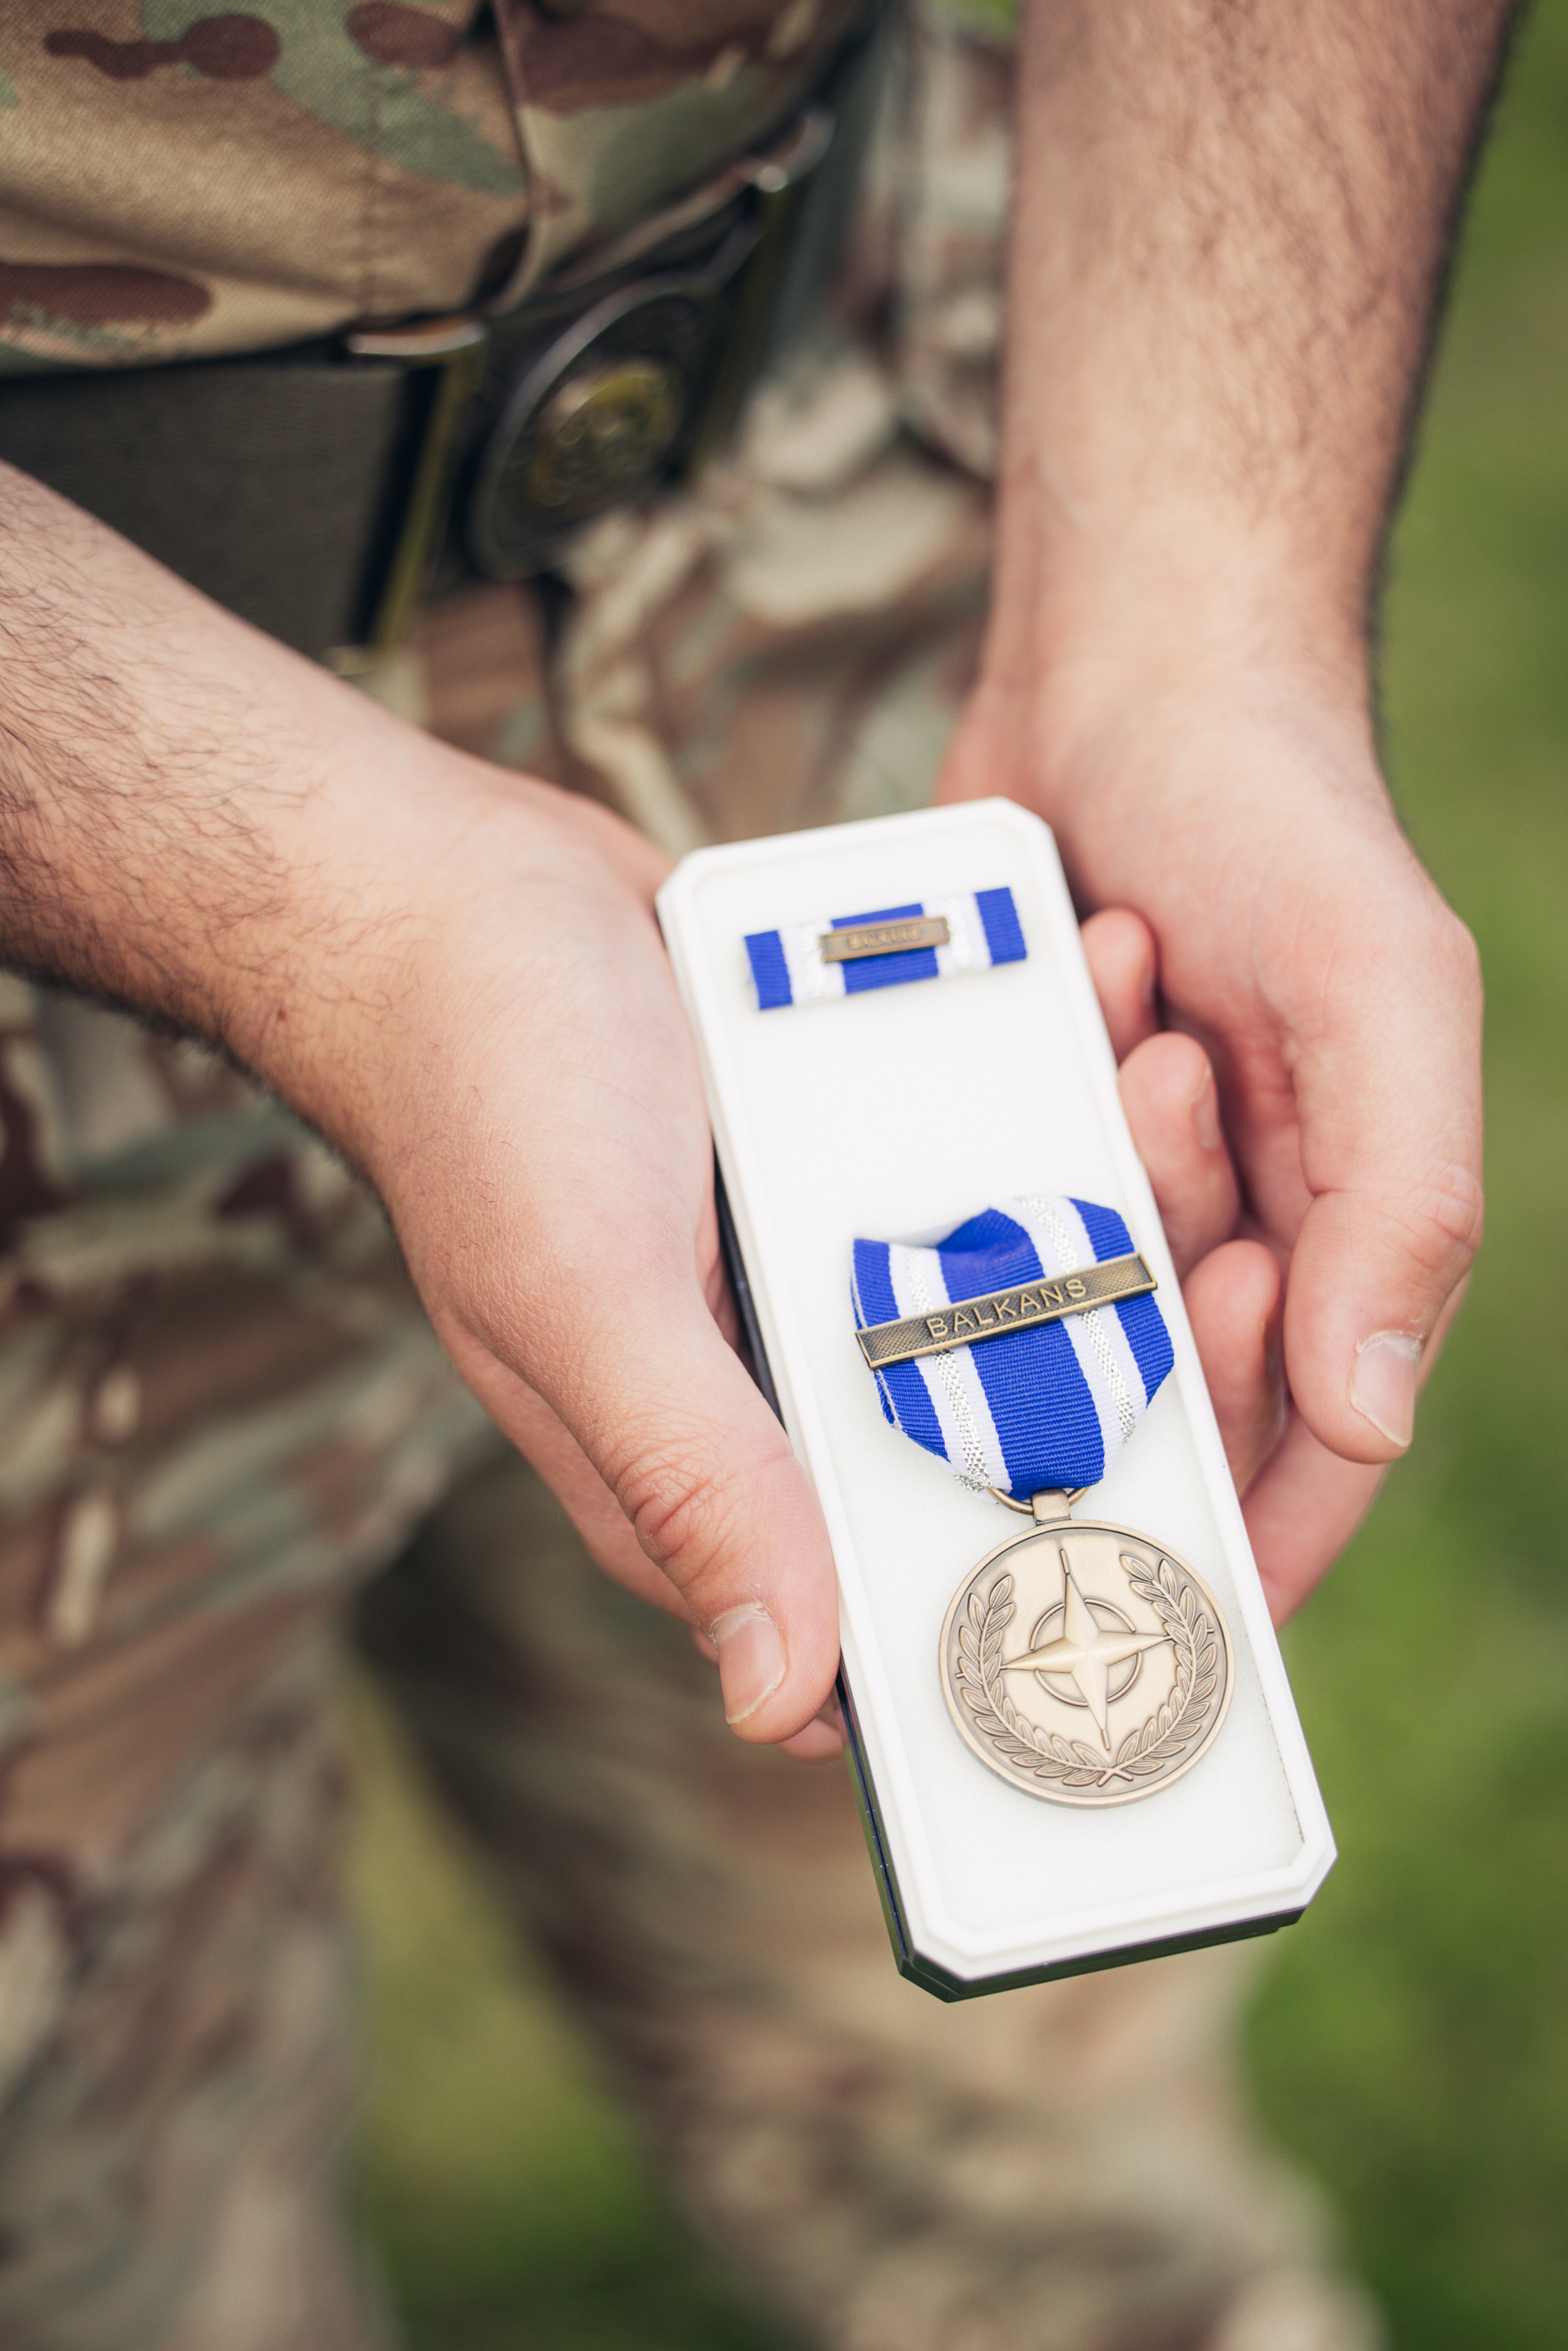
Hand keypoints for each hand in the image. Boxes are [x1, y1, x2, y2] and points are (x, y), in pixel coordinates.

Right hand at [289, 744, 1277, 1763]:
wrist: (452, 896)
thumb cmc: (484, 1100)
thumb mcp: (584, 1300)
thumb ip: (694, 1480)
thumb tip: (783, 1699)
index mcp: (713, 1476)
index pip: (910, 1603)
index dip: (1058, 1576)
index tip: (1198, 1503)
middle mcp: (782, 1398)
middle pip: (998, 1433)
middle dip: (1127, 1349)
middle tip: (1231, 1259)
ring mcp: (818, 1282)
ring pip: (1014, 1287)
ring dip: (1107, 1199)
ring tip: (1169, 1081)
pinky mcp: (840, 1177)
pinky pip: (978, 1170)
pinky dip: (1042, 1106)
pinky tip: (1106, 1022)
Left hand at [942, 670, 1482, 1620]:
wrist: (1129, 663)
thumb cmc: (1277, 814)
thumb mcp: (1380, 989)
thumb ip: (1406, 1201)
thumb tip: (1369, 1417)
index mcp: (1352, 1215)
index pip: (1311, 1434)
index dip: (1253, 1527)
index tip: (1167, 1603)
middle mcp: (1239, 1214)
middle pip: (1167, 1383)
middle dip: (1137, 1318)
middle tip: (1128, 1173)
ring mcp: (1119, 1171)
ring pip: (1064, 1302)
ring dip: (1063, 1203)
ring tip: (1107, 1022)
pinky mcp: (1016, 1119)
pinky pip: (980, 1207)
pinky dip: (986, 1152)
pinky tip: (1022, 1028)